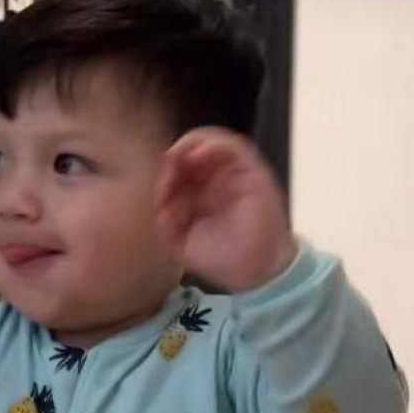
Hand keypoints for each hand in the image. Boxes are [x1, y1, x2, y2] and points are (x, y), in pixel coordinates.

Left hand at [156, 127, 297, 292]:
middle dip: (175, 157)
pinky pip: (234, 146)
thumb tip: (159, 197)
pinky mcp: (252, 171)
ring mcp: (235, 173)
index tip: (160, 193)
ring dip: (191, 144)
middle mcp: (217, 178)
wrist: (254, 272)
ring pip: (212, 140)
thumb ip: (166, 218)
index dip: (165, 174)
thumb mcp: (180, 241)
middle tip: (167, 171)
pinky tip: (198, 155)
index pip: (177, 169)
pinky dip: (214, 144)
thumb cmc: (220, 258)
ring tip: (179, 158)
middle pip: (191, 150)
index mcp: (199, 192)